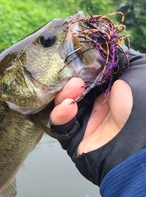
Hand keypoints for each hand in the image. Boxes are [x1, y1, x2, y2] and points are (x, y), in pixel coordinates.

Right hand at [50, 48, 145, 184]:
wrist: (136, 150)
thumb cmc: (141, 108)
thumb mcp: (141, 70)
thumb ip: (123, 56)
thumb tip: (104, 46)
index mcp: (112, 88)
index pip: (87, 72)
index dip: (79, 63)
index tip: (73, 55)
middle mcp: (97, 103)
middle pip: (71, 86)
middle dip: (68, 78)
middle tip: (71, 74)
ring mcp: (85, 120)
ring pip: (61, 102)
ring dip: (63, 94)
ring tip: (73, 90)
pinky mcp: (74, 136)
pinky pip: (59, 124)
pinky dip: (59, 114)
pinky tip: (68, 108)